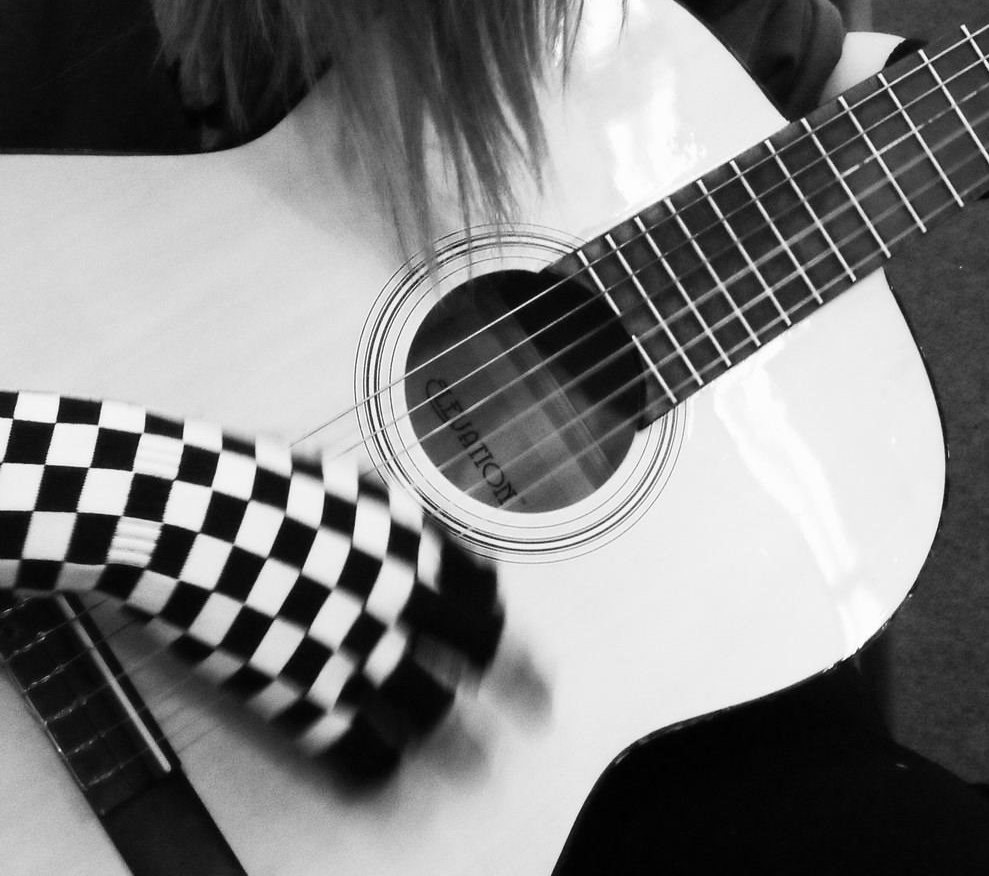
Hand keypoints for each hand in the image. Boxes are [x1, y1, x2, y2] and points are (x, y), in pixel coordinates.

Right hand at [0, 391, 503, 781]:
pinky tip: (384, 777)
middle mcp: (400, 594)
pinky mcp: (304, 694)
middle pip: (482, 648)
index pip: (483, 587)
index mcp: (410, 538)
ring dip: (459, 738)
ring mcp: (356, 647)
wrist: (178, 510)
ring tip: (478, 762)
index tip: (500, 634)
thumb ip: (391, 520)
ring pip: (435, 710)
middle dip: (520, 679)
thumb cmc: (245, 482)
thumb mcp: (344, 481)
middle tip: (538, 705)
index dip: (494, 615)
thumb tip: (422, 538)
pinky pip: (363, 752)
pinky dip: (380, 770)